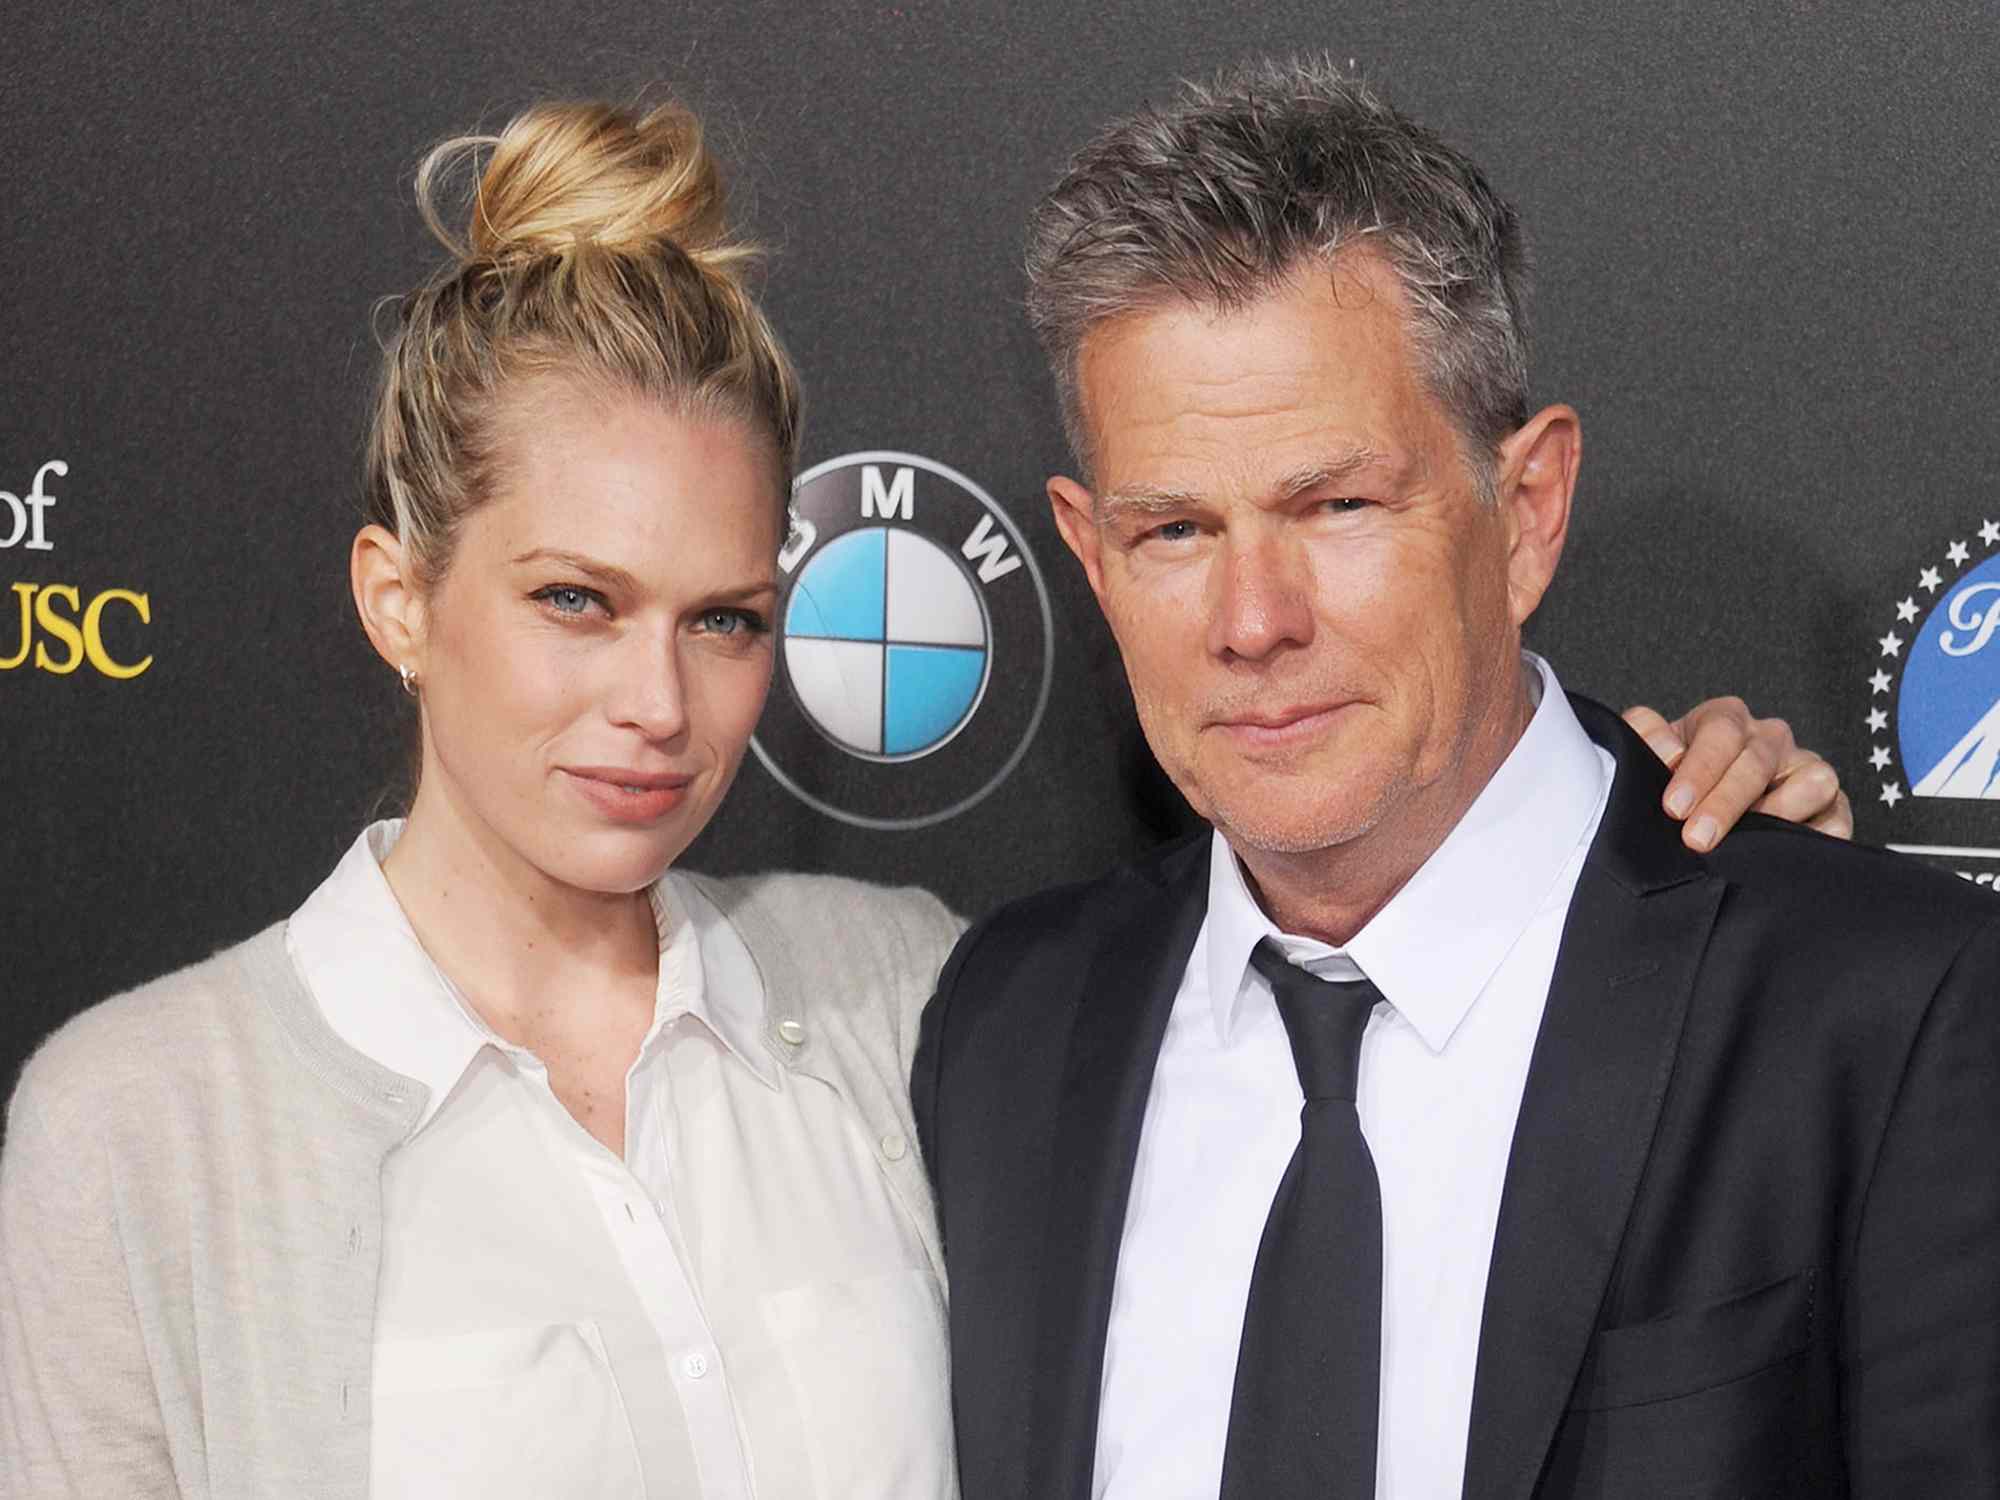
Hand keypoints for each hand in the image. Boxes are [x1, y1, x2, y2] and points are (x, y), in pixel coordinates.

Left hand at [1623, 698, 1853, 851]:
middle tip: (1697, 838)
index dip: (1699, 769)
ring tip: (1746, 844)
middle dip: (1726, 802)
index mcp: (1725, 720)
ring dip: (1780, 813)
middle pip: (1758, 760)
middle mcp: (1769, 740)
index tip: (1674, 806)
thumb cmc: (1672, 783)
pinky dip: (1819, 836)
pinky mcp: (1830, 806)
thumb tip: (1669, 753)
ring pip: (1814, 779)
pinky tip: (1783, 855)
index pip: (1720, 731)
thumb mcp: (1647, 752)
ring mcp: (1805, 770)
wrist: (1692, 817)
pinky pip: (1838, 817)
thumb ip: (1644, 737)